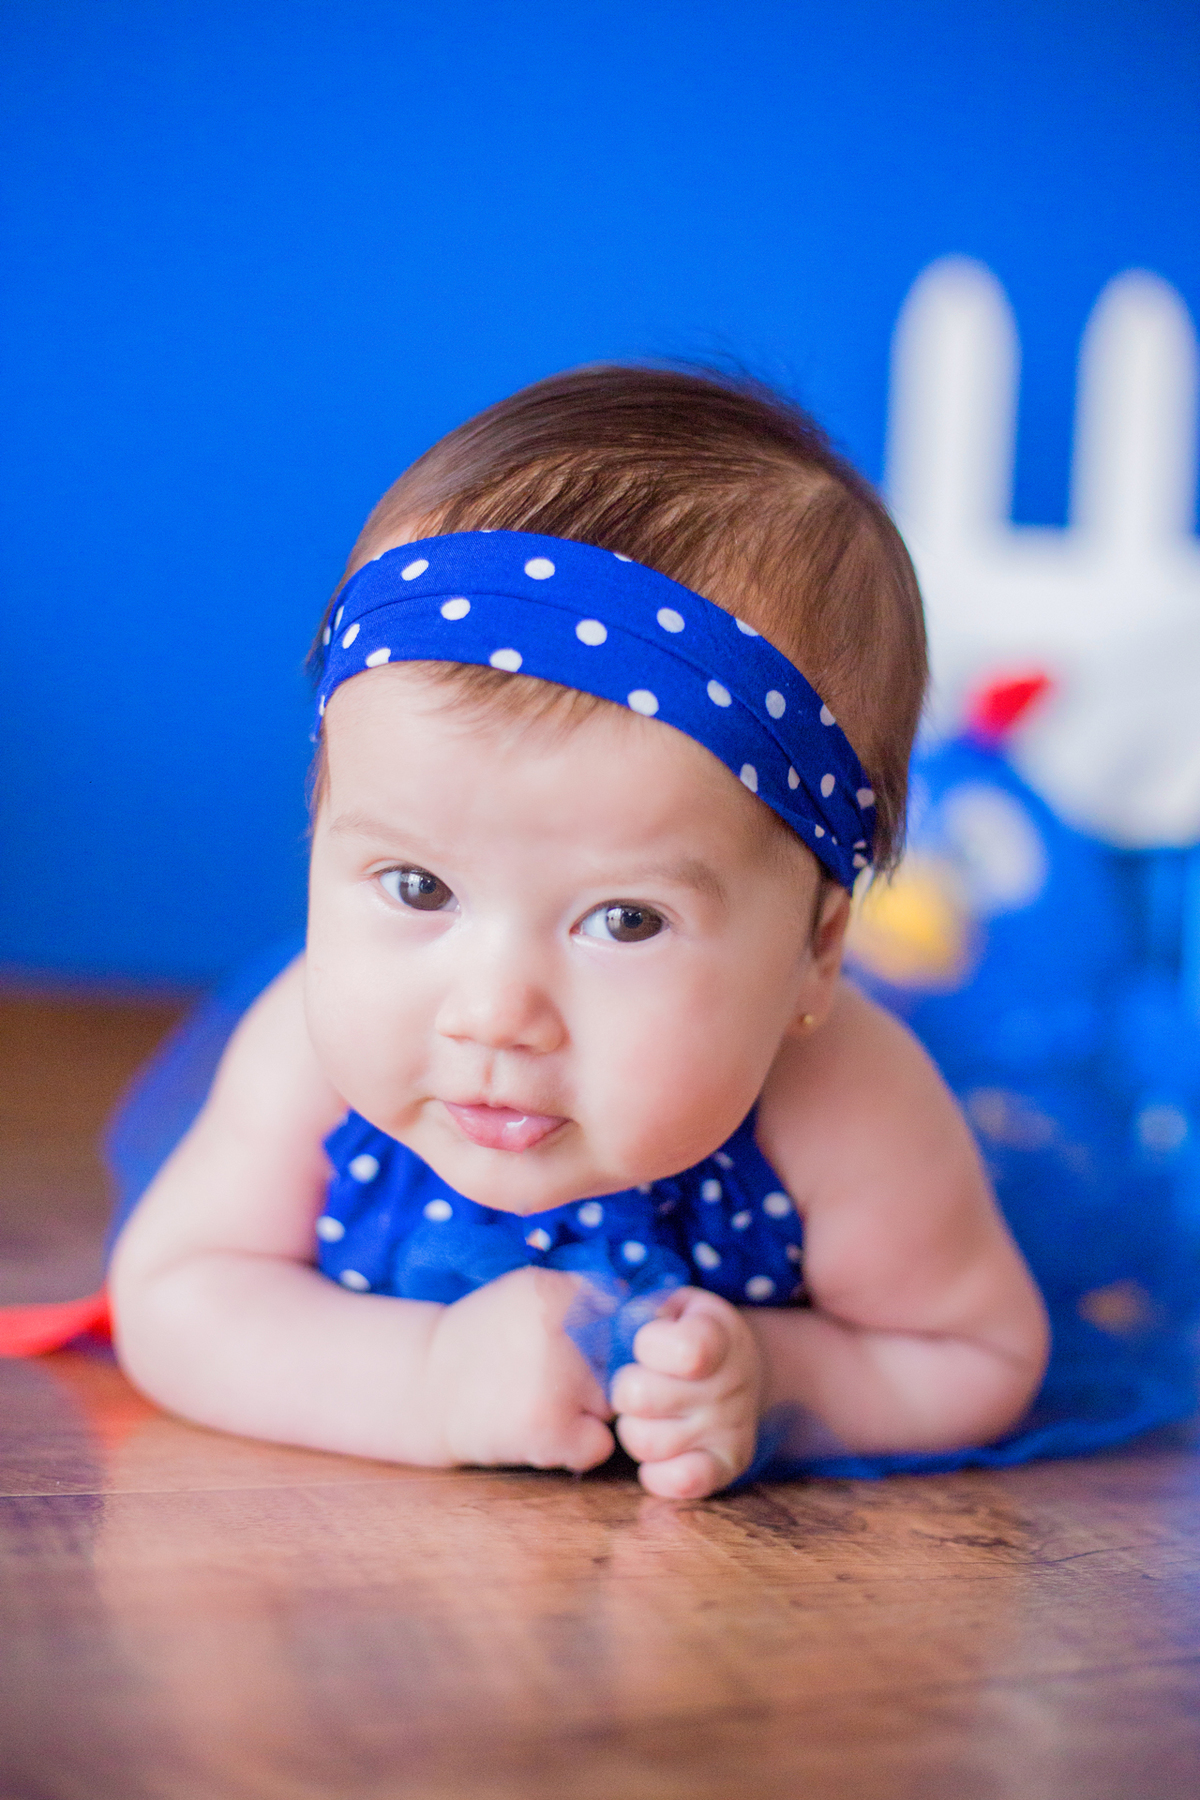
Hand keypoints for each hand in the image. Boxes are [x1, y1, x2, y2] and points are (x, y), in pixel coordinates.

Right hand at [424, 1265, 614, 1472]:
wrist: (424, 1388)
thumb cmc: (485, 1338)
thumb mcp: (527, 1292)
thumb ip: (584, 1293)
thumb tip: (650, 1311)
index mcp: (552, 1292)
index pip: (622, 1314)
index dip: (608, 1333)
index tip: (581, 1343)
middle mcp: (557, 1330)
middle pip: (621, 1362)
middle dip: (601, 1372)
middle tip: (555, 1377)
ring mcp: (555, 1382)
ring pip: (614, 1404)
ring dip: (591, 1409)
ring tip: (546, 1401)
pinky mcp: (548, 1430)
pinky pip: (599, 1444)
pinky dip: (579, 1446)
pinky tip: (546, 1432)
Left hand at [610, 1288, 761, 1498]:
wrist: (736, 1369)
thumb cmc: (687, 1332)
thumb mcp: (673, 1306)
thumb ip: (642, 1307)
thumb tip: (606, 1321)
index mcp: (719, 1334)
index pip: (684, 1350)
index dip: (648, 1345)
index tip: (646, 1342)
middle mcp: (731, 1385)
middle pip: (641, 1398)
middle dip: (624, 1389)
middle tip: (635, 1381)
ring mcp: (731, 1428)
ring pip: (646, 1443)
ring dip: (631, 1429)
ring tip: (645, 1414)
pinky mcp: (727, 1466)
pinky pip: (681, 1483)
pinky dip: (656, 1473)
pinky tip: (656, 1453)